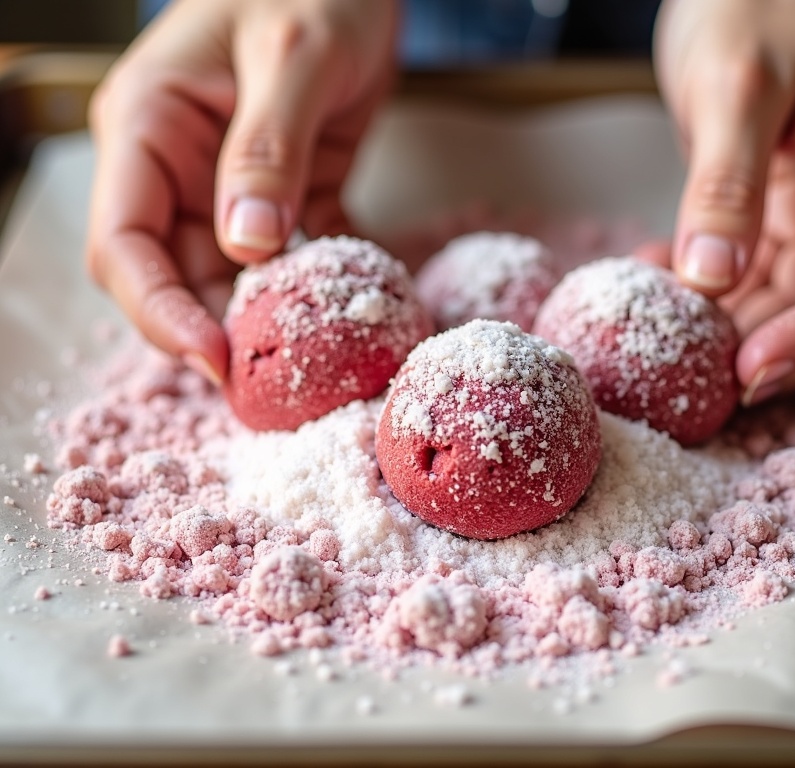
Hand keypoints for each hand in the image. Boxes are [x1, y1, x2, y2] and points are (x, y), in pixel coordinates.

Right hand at [86, 0, 395, 382]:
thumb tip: (245, 246)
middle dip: (213, 331)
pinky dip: (314, 287)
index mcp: (149, 127)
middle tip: (270, 382)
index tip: (213, 359)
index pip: (124, 243)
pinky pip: (292, 257)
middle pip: (173, 276)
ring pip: (230, 277)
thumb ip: (268, 149)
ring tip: (310, 363)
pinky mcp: (287, 193)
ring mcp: (230, 185)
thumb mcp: (292, 57)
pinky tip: (347, 312)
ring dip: (264, 320)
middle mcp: (178, 167)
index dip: (159, 311)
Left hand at [651, 0, 794, 404]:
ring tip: (674, 341)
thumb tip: (710, 275)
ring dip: (738, 332)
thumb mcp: (734, 86)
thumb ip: (725, 183)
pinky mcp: (785, 217)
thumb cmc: (754, 3)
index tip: (754, 369)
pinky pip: (759, 280)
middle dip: (774, 348)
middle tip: (704, 379)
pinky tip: (663, 294)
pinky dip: (715, 300)